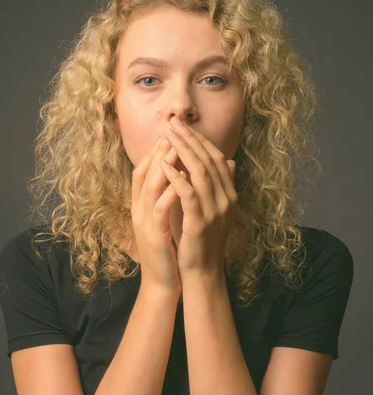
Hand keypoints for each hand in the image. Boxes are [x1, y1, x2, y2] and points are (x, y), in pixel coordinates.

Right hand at [131, 136, 182, 296]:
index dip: (154, 153)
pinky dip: (170, 192)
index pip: (143, 173)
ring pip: (150, 188)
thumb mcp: (168, 221)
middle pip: (143, 174)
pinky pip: (160, 209)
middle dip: (157, 152)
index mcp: (142, 208)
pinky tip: (182, 180)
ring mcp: (144, 223)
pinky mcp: (154, 235)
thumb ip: (172, 199)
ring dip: (162, 167)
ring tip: (176, 148)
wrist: (163, 283)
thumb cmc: (168, 251)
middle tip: (171, 133)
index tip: (170, 136)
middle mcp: (139, 212)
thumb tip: (182, 178)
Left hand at [161, 116, 237, 279]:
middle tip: (173, 123)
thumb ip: (222, 185)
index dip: (200, 140)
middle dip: (190, 140)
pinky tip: (164, 165)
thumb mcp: (215, 210)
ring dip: (183, 152)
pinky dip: (177, 177)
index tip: (183, 126)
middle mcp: (226, 200)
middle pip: (209, 161)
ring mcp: (215, 211)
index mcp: (230, 195)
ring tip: (168, 137)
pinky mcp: (200, 222)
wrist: (202, 272)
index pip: (216, 159)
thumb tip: (229, 161)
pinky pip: (188, 194)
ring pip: (200, 173)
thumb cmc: (203, 240)